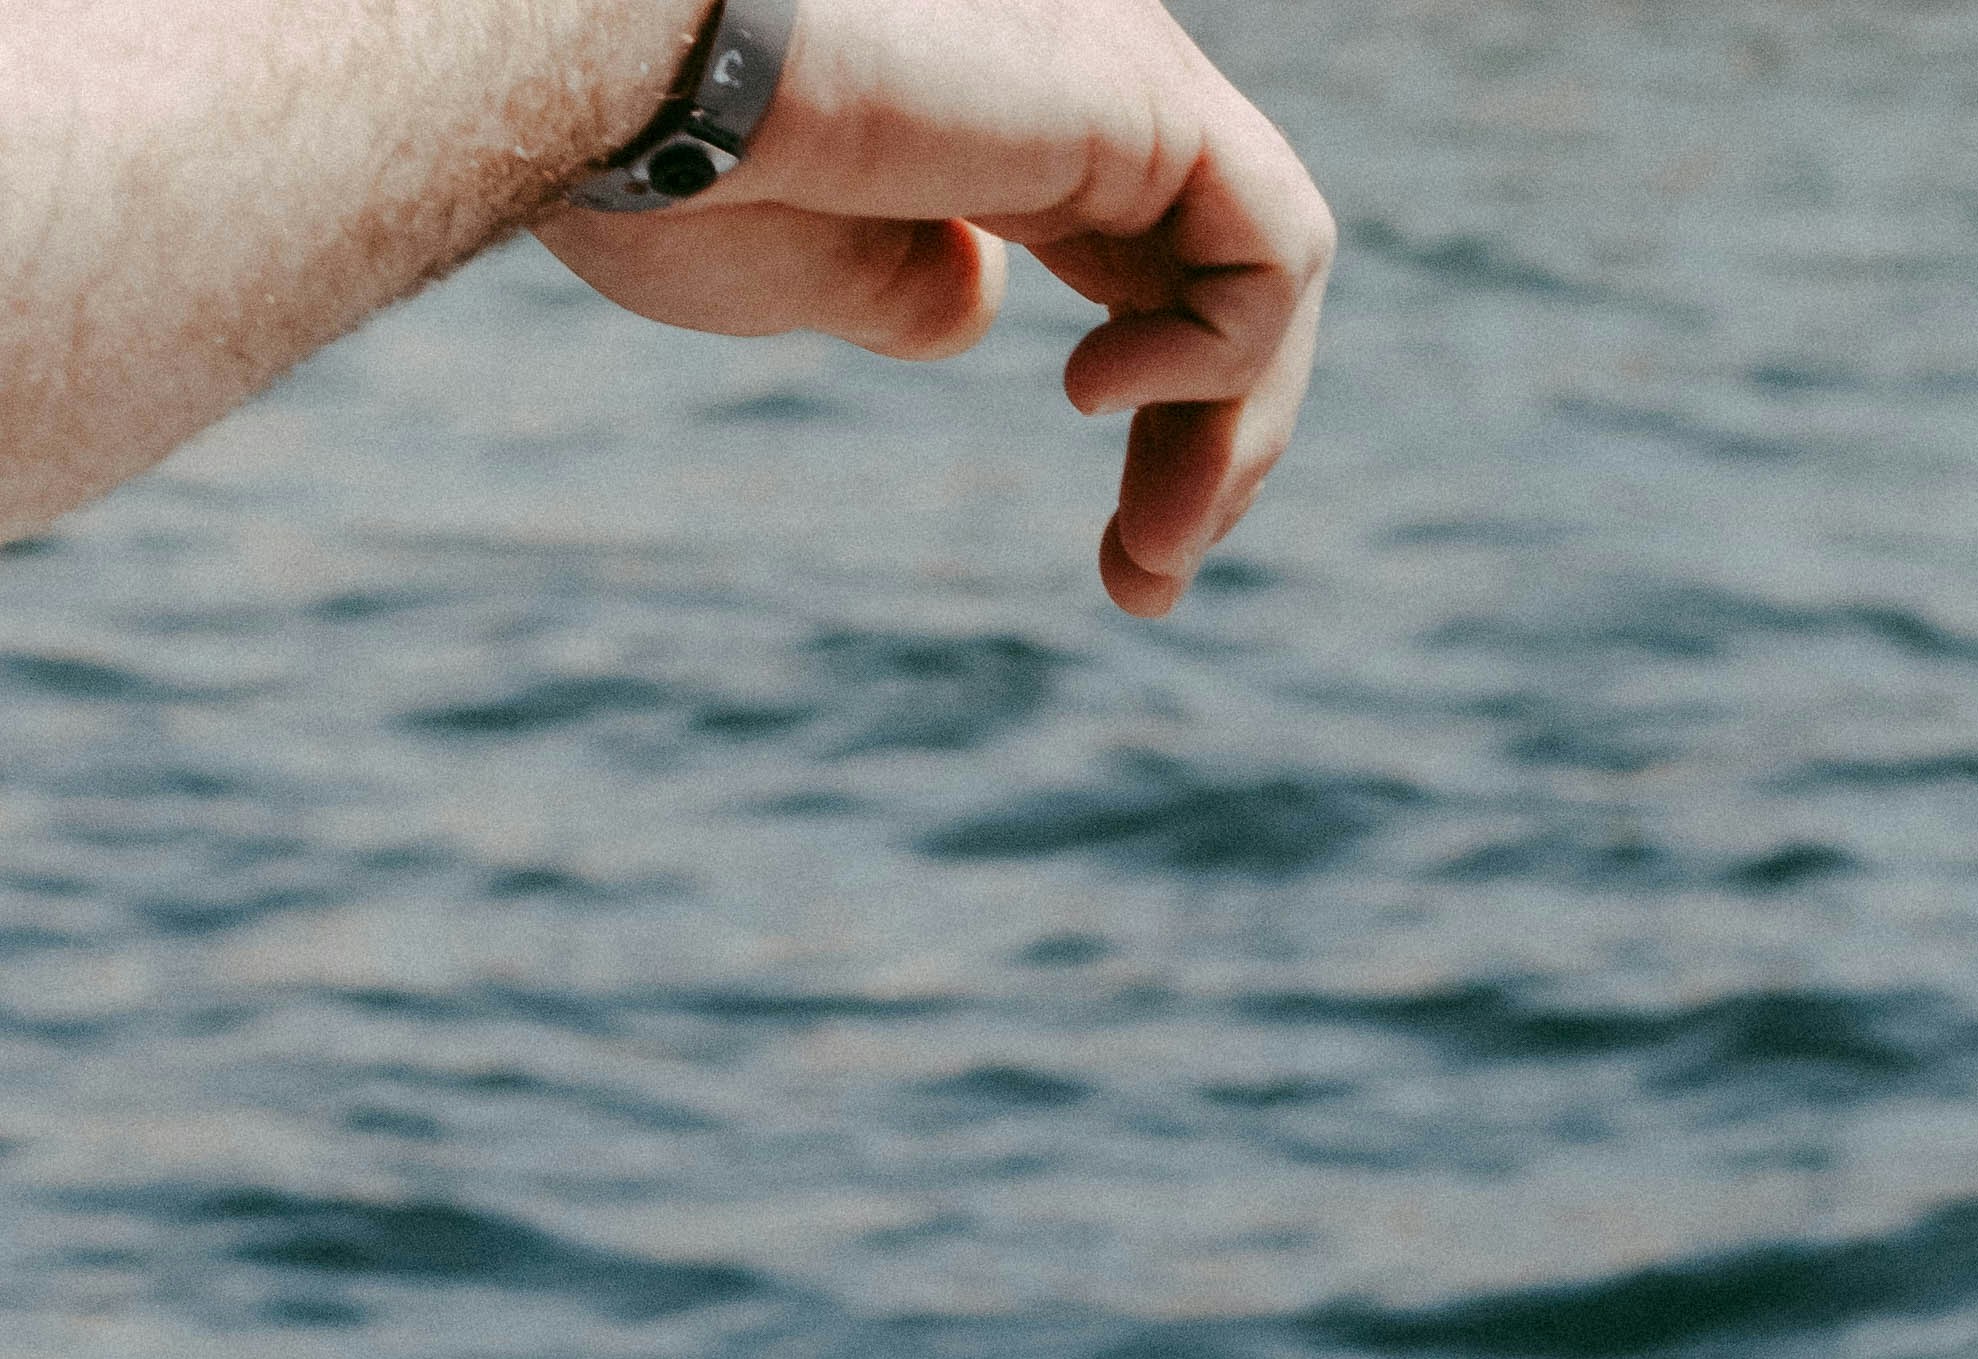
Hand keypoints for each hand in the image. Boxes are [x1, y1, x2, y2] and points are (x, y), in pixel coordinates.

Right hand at [538, 0, 1333, 617]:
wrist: (623, 84)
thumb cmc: (667, 174)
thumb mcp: (805, 272)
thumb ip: (905, 291)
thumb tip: (973, 311)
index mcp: (1006, 119)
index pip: (1153, 271)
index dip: (1170, 425)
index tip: (1132, 564)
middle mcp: (1079, 78)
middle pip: (1222, 282)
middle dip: (1216, 455)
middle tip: (1150, 586)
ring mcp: (1117, 72)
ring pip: (1266, 272)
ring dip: (1232, 440)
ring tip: (1154, 547)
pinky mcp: (1141, 91)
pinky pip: (1272, 246)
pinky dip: (1225, 359)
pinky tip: (1098, 403)